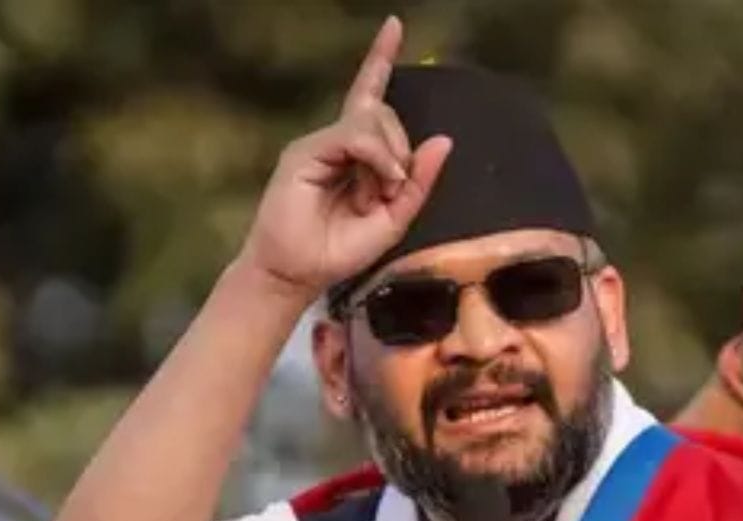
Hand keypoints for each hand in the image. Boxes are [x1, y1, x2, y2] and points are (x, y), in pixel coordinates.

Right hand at [239, 16, 451, 300]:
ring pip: (371, 121)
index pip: (371, 97)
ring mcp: (320, 144)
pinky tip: (375, 183)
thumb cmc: (339, 251)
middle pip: (383, 113)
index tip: (394, 25)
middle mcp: (337, 142)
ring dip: (388, 156)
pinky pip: (353, 135)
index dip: (380, 60)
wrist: (298, 274)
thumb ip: (417, 182)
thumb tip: (444, 141)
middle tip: (390, 191)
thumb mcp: (393, 219)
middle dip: (400, 149)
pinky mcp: (306, 152)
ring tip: (376, 194)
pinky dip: (374, 156)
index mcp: (356, 154)